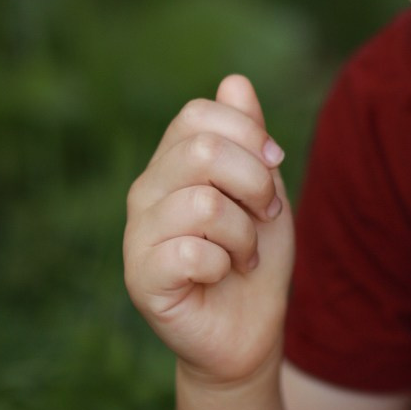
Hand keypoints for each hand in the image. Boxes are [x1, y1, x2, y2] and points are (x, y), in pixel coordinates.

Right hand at [124, 74, 295, 387]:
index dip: (249, 135)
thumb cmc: (254, 255)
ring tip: (243, 255)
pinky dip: (224, 265)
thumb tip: (233, 81)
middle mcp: (145, 191)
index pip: (198, 114)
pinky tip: (220, 277)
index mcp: (170, 163)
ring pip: (204, 204)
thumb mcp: (262, 187)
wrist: (249, 328)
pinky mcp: (141, 278)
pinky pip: (192, 252)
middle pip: (202, 152)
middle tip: (264, 217)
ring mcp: (137, 235)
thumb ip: (248, 137)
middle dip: (255, 184)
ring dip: (244, 234)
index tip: (273, 167)